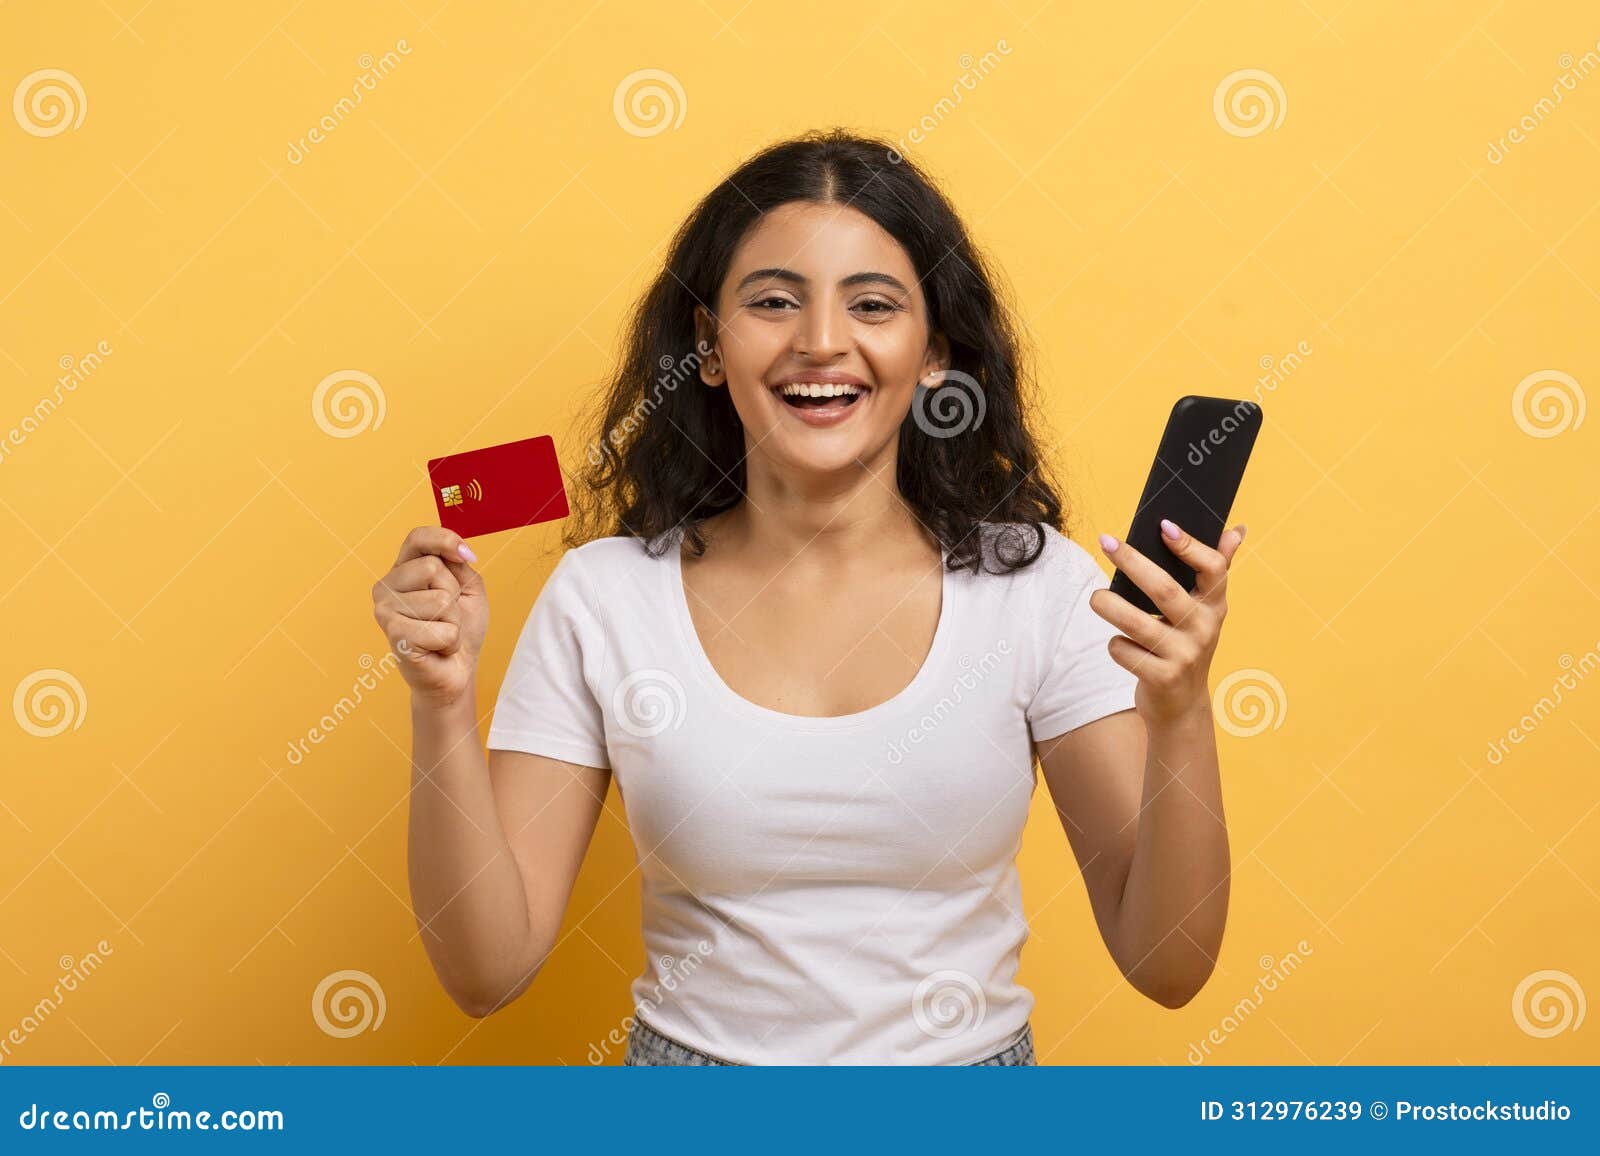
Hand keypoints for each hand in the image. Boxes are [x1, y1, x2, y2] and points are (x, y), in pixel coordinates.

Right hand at [371, 527, 488, 707]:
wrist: (456, 671)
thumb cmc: (460, 628)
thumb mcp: (467, 587)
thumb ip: (458, 563)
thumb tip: (458, 550)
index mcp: (403, 569)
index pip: (418, 537)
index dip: (445, 540)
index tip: (467, 557)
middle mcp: (386, 586)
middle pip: (433, 568)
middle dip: (454, 595)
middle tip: (447, 616)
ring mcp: (385, 611)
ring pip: (441, 600)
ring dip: (454, 622)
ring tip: (441, 633)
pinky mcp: (394, 635)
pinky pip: (441, 629)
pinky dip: (450, 641)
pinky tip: (437, 649)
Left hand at [1091, 520, 1245, 725]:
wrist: (1183, 705)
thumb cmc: (1187, 645)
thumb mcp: (1206, 612)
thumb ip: (1217, 569)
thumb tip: (1236, 529)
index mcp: (1214, 606)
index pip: (1214, 569)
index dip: (1190, 545)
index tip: (1164, 525)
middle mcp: (1204, 629)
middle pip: (1165, 589)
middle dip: (1132, 562)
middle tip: (1107, 542)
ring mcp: (1184, 655)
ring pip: (1136, 622)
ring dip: (1109, 605)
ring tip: (1096, 597)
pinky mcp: (1162, 678)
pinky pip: (1125, 651)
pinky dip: (1115, 645)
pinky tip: (1121, 645)